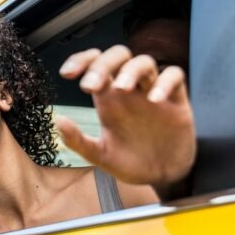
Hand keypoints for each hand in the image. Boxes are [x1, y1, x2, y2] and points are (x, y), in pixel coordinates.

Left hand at [56, 46, 194, 185]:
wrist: (161, 178)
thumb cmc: (129, 162)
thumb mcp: (100, 155)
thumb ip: (78, 141)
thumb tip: (58, 121)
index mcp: (109, 97)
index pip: (95, 63)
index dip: (81, 60)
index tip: (66, 74)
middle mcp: (130, 90)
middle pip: (118, 56)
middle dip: (102, 64)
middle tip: (90, 86)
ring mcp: (153, 92)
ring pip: (144, 62)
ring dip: (131, 70)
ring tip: (123, 88)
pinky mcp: (177, 102)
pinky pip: (175, 77)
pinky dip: (165, 82)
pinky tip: (155, 100)